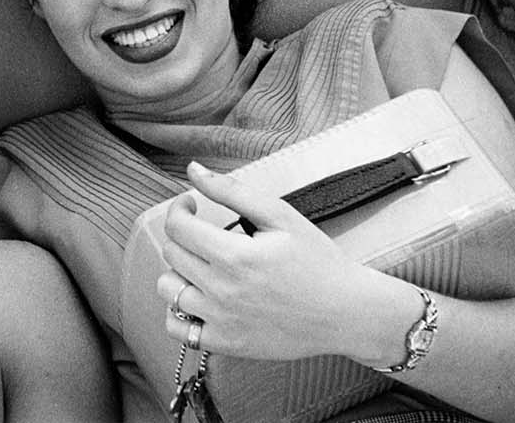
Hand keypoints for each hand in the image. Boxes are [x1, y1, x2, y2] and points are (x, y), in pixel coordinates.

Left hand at [156, 161, 381, 362]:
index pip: (177, 227)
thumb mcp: (280, 215)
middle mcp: (223, 291)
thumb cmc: (318, 261)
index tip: (191, 205)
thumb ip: (231, 190)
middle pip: (172, 254)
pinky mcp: (226, 344)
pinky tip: (199, 297)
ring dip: (179, 271)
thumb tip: (193, 169)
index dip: (179, 209)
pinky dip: (179, 311)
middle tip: (204, 233)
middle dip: (183, 236)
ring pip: (168, 289)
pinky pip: (178, 328)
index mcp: (236, 256)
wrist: (346, 312)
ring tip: (203, 265)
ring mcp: (222, 321)